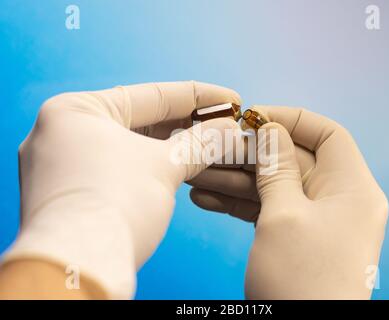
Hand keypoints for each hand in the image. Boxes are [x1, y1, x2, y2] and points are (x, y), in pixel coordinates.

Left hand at [3, 81, 240, 298]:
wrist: (77, 270)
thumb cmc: (113, 208)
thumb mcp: (164, 166)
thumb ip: (200, 143)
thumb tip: (229, 131)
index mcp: (76, 110)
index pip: (151, 95)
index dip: (199, 97)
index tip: (231, 100)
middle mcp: (62, 134)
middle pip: (141, 121)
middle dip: (187, 125)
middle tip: (224, 126)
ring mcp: (63, 166)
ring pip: (130, 148)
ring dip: (172, 148)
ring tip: (210, 146)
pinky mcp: (70, 194)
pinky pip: (119, 170)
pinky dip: (151, 168)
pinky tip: (181, 168)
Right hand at [189, 106, 388, 298]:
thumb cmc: (301, 280)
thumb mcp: (284, 215)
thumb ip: (277, 168)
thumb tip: (271, 130)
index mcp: (351, 188)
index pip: (328, 135)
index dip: (292, 119)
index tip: (254, 116)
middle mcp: (338, 201)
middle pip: (292, 161)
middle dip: (249, 154)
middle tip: (212, 148)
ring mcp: (316, 221)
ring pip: (274, 187)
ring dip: (235, 180)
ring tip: (196, 173)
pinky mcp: (296, 238)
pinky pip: (268, 210)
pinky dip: (239, 204)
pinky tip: (205, 199)